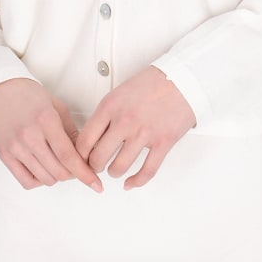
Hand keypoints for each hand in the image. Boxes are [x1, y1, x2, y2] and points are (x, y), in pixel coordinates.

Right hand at [0, 78, 102, 192]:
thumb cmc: (28, 95)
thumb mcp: (56, 105)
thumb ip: (70, 130)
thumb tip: (85, 153)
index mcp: (46, 120)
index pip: (69, 156)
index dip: (85, 173)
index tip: (96, 183)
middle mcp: (30, 136)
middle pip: (59, 171)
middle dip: (73, 174)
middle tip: (77, 167)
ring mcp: (16, 148)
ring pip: (45, 178)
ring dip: (57, 176)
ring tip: (58, 163)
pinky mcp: (5, 156)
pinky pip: (26, 181)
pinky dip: (40, 181)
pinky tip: (43, 169)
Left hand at [75, 66, 196, 189]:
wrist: (182, 79)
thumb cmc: (152, 83)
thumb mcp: (120, 92)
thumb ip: (107, 113)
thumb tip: (95, 136)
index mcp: (110, 106)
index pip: (85, 140)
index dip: (79, 155)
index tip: (81, 158)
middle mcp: (124, 121)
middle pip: (98, 157)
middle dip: (95, 166)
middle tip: (97, 166)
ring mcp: (144, 133)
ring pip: (119, 167)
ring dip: (114, 172)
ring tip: (114, 170)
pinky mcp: (162, 142)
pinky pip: (146, 171)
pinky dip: (136, 182)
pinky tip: (130, 182)